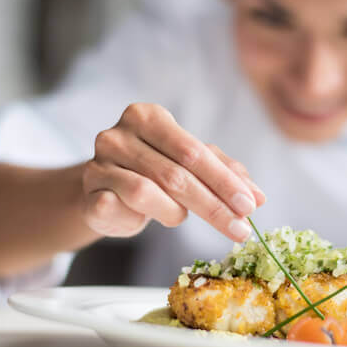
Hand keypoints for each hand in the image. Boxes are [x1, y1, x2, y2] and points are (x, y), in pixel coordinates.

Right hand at [81, 103, 265, 240]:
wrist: (107, 190)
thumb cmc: (154, 171)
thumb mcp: (190, 165)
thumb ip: (224, 174)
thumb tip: (258, 197)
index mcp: (148, 117)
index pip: (194, 152)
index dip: (225, 182)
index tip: (250, 207)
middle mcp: (119, 134)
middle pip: (176, 174)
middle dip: (213, 206)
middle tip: (240, 230)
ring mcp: (98, 163)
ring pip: (146, 192)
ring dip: (174, 212)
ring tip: (180, 216)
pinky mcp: (87, 193)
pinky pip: (117, 209)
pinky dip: (137, 218)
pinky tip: (144, 219)